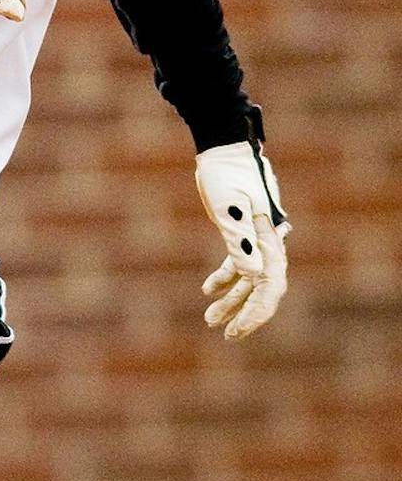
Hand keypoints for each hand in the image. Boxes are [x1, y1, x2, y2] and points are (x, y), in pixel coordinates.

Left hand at [195, 140, 289, 339]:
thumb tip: (255, 277)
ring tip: (211, 320)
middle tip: (227, 334)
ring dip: (232, 299)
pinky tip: (208, 290)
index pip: (271, 284)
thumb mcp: (229, 209)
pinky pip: (237, 262)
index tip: (238, 329)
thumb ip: (241, 242)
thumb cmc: (225, 174)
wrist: (221, 146)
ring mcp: (256, 236)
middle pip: (262, 287)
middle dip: (245, 312)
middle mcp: (268, 240)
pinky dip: (225, 277)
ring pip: (248, 278)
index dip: (257, 311)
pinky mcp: (241, 230)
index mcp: (270, 238)